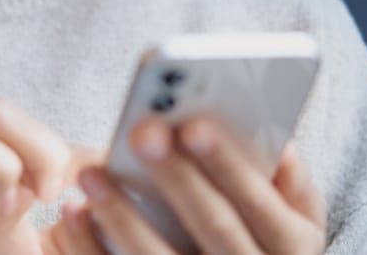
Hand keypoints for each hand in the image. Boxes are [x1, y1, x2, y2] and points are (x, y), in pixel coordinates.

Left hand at [47, 116, 325, 253]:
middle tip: (140, 133)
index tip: (192, 124)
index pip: (260, 204)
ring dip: (122, 215)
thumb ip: (288, 183)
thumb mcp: (294, 221)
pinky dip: (91, 246)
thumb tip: (276, 137)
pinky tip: (72, 214)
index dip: (229, 165)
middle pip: (213, 227)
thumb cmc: (264, 242)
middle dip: (176, 178)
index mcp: (291, 248)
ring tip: (90, 174)